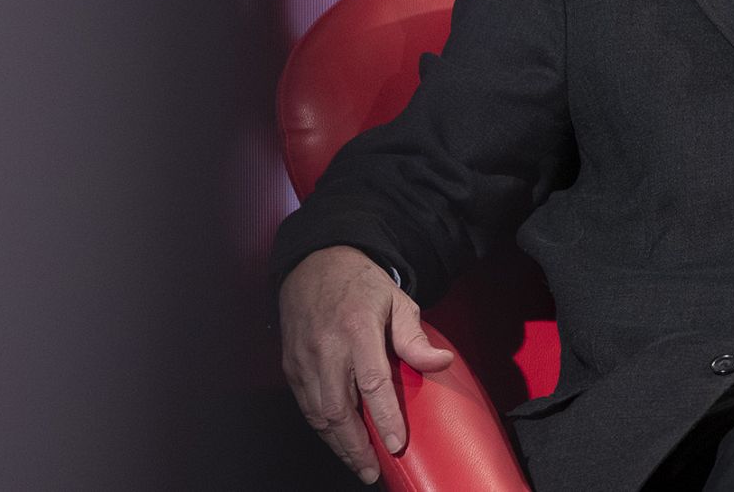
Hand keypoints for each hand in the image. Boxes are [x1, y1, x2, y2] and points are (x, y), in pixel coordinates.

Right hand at [279, 245, 453, 483]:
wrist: (316, 264)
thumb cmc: (362, 284)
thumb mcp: (397, 300)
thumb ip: (415, 337)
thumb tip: (441, 363)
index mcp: (357, 329)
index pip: (372, 383)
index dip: (384, 418)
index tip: (397, 443)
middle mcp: (326, 347)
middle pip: (338, 409)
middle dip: (356, 447)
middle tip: (373, 471)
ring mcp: (304, 358)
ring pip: (318, 414)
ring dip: (338, 444)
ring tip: (359, 464)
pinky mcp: (291, 366)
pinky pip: (306, 406)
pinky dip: (322, 428)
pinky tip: (338, 441)